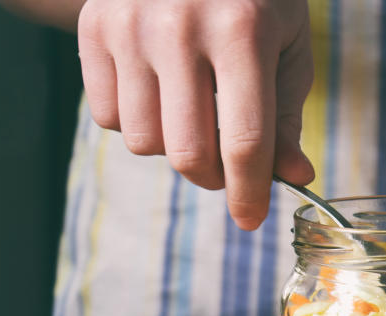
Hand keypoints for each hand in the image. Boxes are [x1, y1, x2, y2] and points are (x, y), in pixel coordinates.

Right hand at [77, 0, 314, 229]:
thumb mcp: (286, 49)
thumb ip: (286, 117)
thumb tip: (292, 178)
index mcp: (242, 32)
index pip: (244, 140)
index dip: (248, 192)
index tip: (249, 220)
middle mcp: (179, 27)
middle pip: (188, 152)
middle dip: (214, 178)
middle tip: (227, 167)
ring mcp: (128, 25)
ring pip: (142, 142)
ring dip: (173, 147)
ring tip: (193, 115)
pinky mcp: (93, 27)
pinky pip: (106, 117)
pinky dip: (135, 121)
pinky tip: (158, 91)